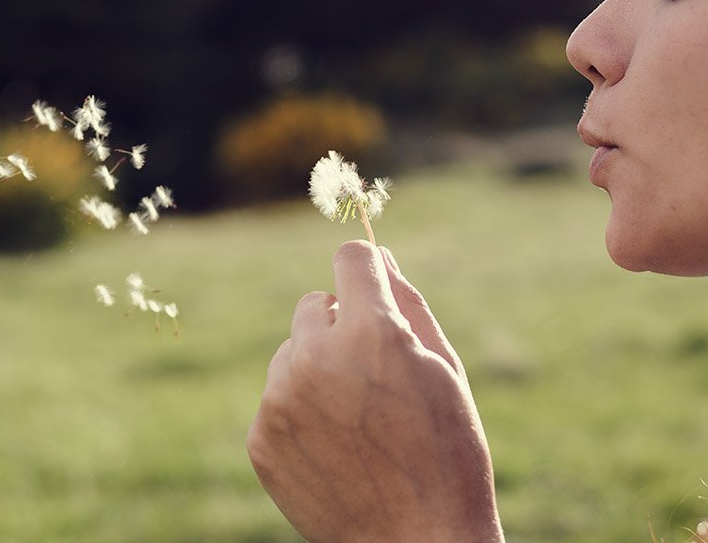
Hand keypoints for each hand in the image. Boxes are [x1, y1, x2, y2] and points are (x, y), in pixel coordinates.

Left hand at [247, 240, 503, 542]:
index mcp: (373, 332)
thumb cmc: (446, 453)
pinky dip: (301, 412)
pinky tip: (336, 448)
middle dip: (343, 326)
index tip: (374, 292)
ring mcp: (282, 400)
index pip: (351, 258)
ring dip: (318, 368)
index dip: (367, 273)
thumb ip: (408, 302)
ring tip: (358, 420)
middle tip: (376, 377)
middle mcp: (317, 358)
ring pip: (291, 351)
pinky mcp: (261, 438)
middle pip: (315, 304)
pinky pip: (277, 398)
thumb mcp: (443, 368)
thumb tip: (379, 253)